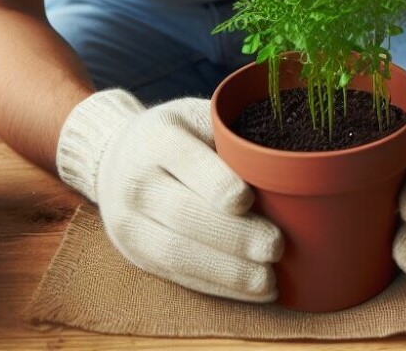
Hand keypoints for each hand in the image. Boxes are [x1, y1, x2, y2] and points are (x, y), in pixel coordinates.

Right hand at [56, 90, 282, 301]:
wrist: (117, 158)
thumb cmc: (177, 132)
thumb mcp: (198, 115)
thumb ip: (231, 133)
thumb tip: (288, 160)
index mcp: (156, 138)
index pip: (186, 161)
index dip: (217, 183)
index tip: (248, 199)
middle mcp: (136, 182)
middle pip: (184, 215)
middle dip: (234, 236)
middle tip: (276, 246)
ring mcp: (130, 223)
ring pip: (177, 253)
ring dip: (227, 271)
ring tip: (268, 280)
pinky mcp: (135, 255)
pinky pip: (176, 275)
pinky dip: (217, 285)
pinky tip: (251, 290)